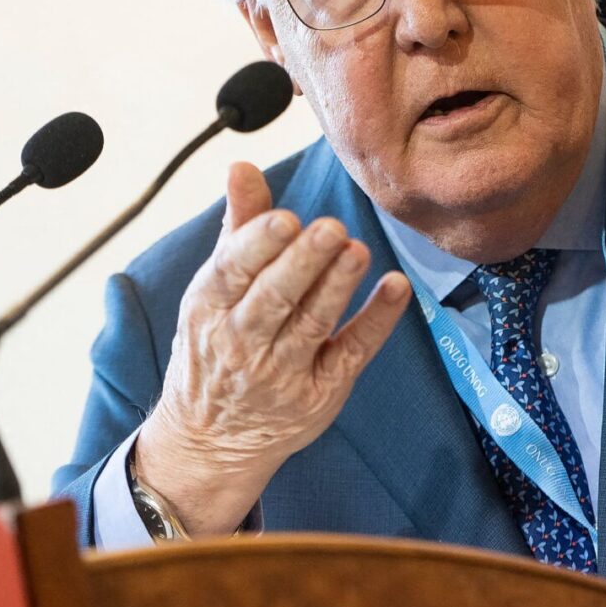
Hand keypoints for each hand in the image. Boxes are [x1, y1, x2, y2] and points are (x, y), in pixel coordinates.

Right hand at [134, 162, 409, 535]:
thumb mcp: (213, 291)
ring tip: (358, 250)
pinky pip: (351, 351)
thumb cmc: (215, 346)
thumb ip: (238, 229)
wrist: (211, 440)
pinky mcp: (320, 392)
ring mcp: (281, 372)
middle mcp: (242, 341)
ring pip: (311, 324)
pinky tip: (396, 288)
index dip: (258, 244)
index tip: (285, 219)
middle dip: (302, 263)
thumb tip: (242, 167)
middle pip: (274, 298)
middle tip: (331, 229)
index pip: (232, 271)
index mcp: (209, 306)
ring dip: (337, 286)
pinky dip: (375, 320)